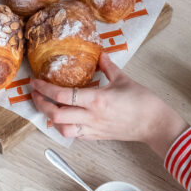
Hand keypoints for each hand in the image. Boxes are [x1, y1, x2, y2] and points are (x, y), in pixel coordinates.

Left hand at [31, 53, 188, 158]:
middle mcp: (91, 117)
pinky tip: (63, 118)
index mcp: (96, 100)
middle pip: (56, 115)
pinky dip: (65, 127)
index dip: (45, 89)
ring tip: (47, 107)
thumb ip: (107, 66)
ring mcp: (93, 129)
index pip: (63, 96)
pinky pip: (75, 135)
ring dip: (51, 119)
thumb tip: (99, 53)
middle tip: (35, 94)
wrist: (156, 124)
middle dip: (41, 104)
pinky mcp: (97, 137)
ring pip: (62, 129)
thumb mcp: (123, 78)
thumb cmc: (143, 102)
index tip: (35, 82)